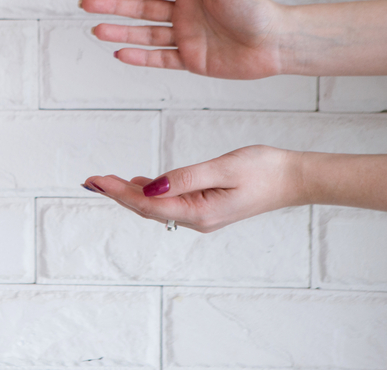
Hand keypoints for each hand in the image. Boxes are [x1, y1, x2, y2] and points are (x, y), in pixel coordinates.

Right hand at [80, 0, 287, 79]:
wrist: (277, 42)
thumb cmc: (256, 9)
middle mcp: (183, 13)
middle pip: (140, 8)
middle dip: (112, 6)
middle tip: (86, 4)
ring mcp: (184, 37)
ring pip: (144, 34)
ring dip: (120, 32)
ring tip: (97, 30)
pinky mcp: (190, 60)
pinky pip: (159, 59)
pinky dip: (140, 57)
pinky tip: (120, 54)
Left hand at [83, 146, 301, 232]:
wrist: (296, 178)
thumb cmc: (265, 170)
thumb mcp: (223, 168)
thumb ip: (185, 178)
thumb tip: (151, 186)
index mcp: (199, 212)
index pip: (147, 204)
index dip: (117, 192)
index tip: (95, 180)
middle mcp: (197, 218)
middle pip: (146, 208)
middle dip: (116, 194)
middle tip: (89, 181)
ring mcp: (202, 214)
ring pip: (157, 206)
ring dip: (130, 194)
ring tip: (104, 183)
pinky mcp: (207, 206)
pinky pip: (170, 202)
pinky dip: (150, 192)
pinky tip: (138, 182)